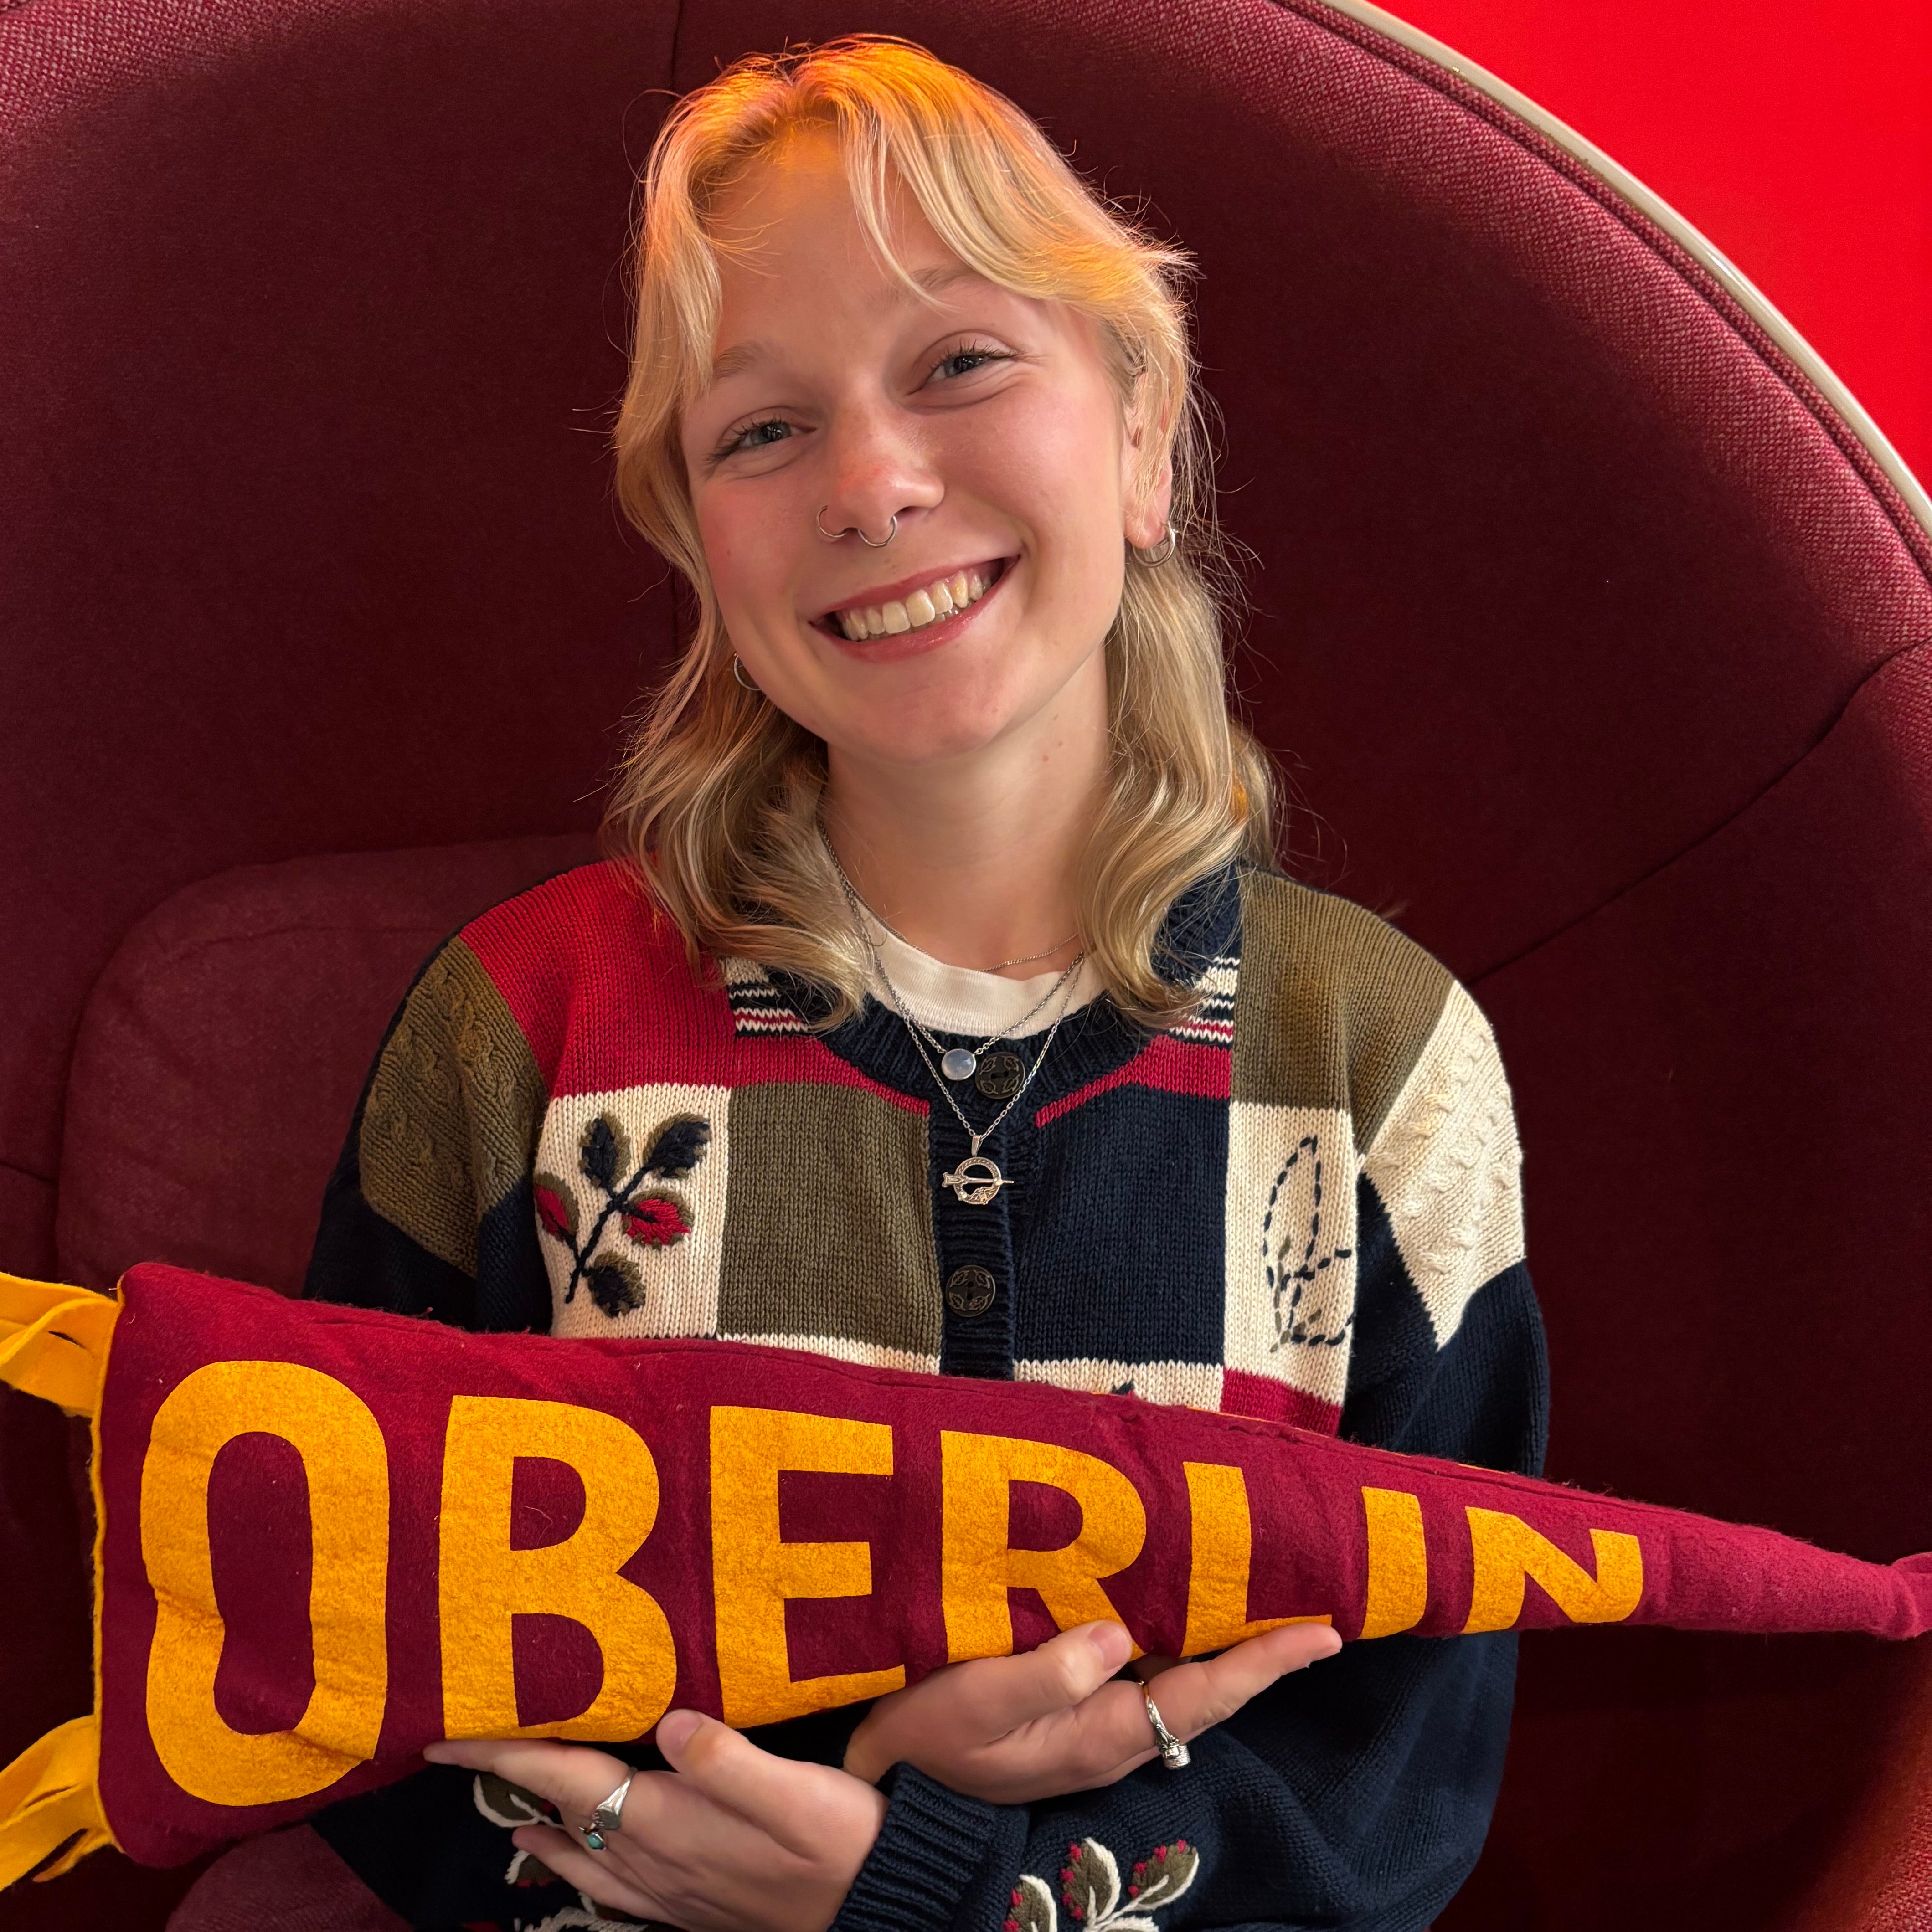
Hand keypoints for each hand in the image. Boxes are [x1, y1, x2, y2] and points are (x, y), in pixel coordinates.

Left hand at [423, 1711, 886, 1931]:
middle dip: (510, 1783)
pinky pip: (610, 1883)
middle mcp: (654, 1859)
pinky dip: (577, 1864)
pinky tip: (575, 1861)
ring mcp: (670, 1886)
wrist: (879, 1903)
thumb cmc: (842, 1839)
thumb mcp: (796, 1792)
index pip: (566, 1779)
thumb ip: (730, 1758)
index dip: (506, 1754)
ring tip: (505, 1808)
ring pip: (580, 1854)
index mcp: (668, 1821)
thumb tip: (672, 1722)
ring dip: (538, 1826)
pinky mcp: (692, 1900)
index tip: (448, 1736)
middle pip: (562, 1814)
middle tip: (465, 1753)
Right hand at [842, 1618, 1341, 1803]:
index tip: (1325, 1634)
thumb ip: (1048, 1671)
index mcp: (1102, 1734)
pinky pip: (1142, 1675)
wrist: (883, 1785)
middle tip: (1316, 1607)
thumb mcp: (976, 1702)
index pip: (1206, 1695)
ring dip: (1220, 1644)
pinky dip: (1171, 1641)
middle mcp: (1112, 1736)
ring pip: (1178, 1682)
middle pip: (1208, 1692)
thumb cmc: (924, 1740)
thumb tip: (1118, 1633)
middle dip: (1261, 1653)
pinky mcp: (1070, 1713)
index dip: (1266, 1663)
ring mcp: (1093, 1728)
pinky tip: (1173, 1605)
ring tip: (1261, 1595)